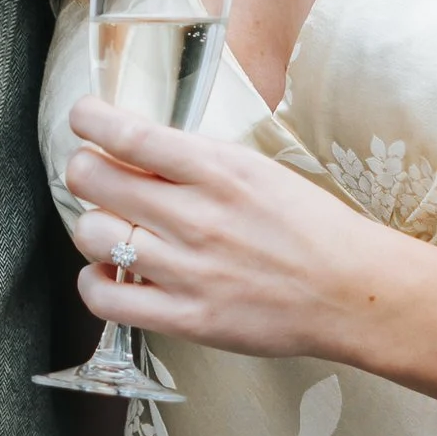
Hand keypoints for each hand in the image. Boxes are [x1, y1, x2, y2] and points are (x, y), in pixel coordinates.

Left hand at [65, 92, 400, 359]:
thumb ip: (197, 160)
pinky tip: (108, 274)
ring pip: (92, 235)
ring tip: (111, 227)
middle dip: (84, 169)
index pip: (129, 134)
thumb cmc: (311, 227)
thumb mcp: (258, 170)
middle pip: (94, 180)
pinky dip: (94, 282)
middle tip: (93, 173)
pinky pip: (105, 299)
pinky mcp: (186, 317)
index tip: (83, 117)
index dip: (90, 120)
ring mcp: (188, 270)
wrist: (353, 292)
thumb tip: (138, 148)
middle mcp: (196, 216)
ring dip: (92, 225)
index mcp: (219, 170)